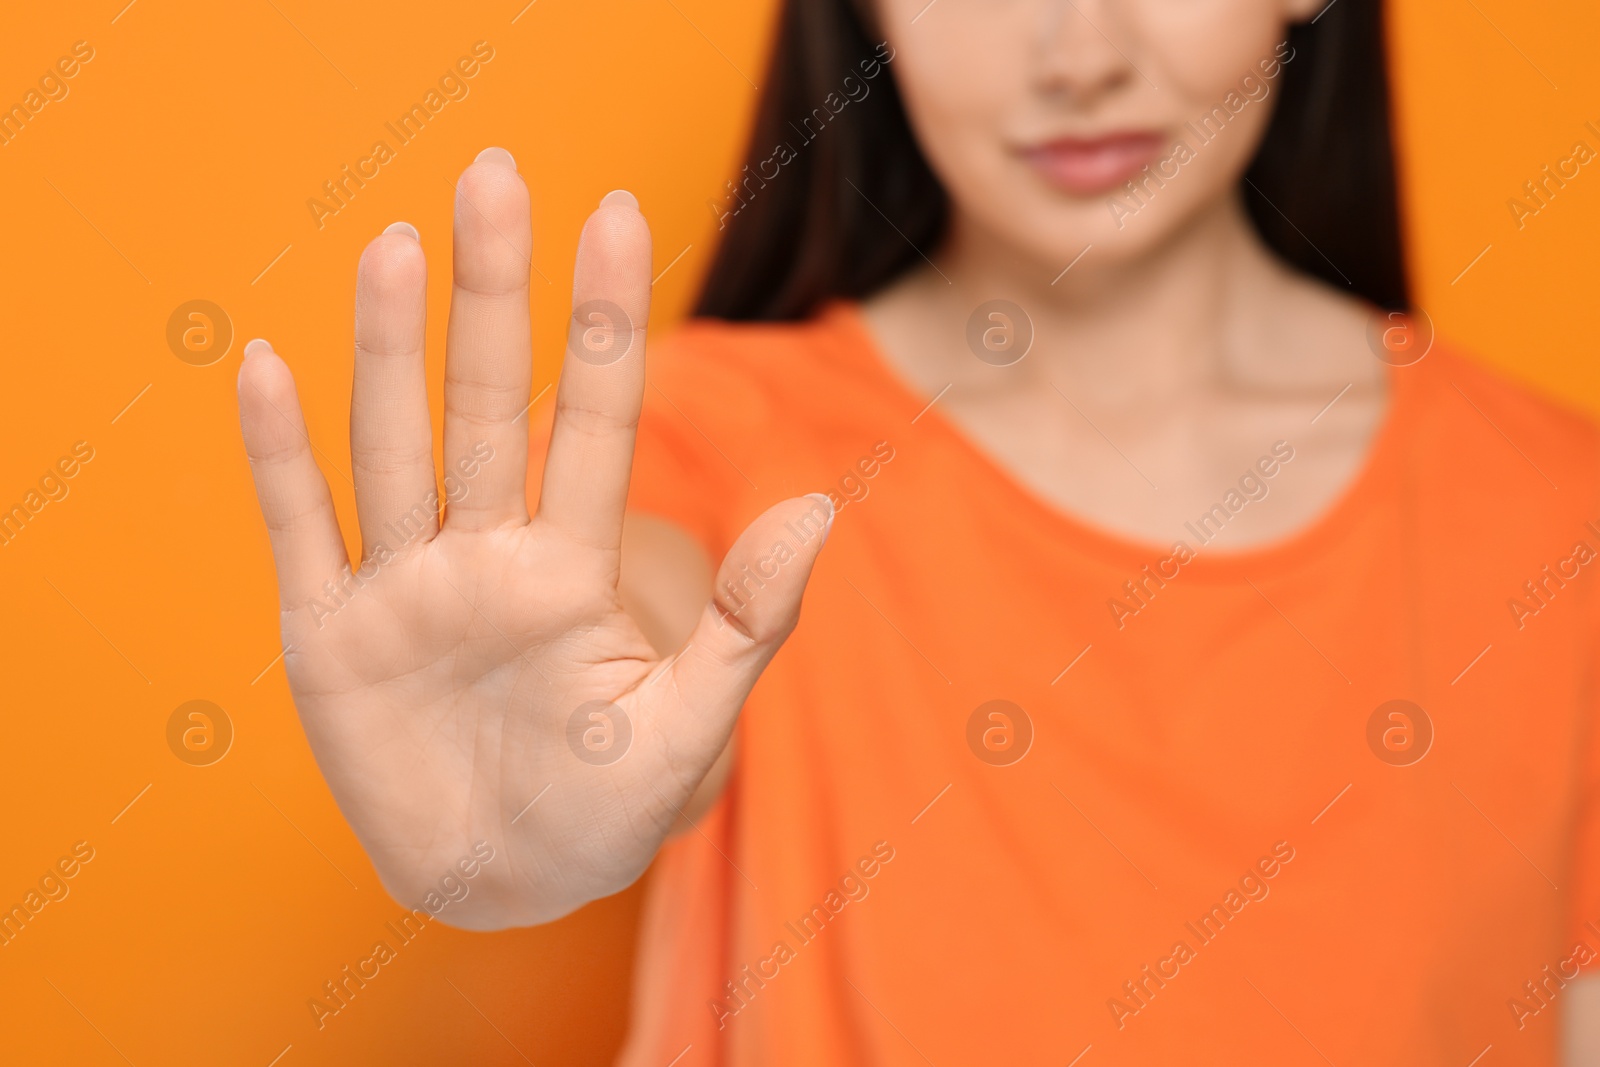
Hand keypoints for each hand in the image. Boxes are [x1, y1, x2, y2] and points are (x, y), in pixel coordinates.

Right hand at [236, 148, 831, 926]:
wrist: (503, 886)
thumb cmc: (605, 809)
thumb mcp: (690, 728)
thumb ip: (750, 624)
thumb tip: (824, 507)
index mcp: (572, 568)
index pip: (595, 420)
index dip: (603, 323)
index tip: (620, 215)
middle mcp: (486, 554)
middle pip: (488, 404)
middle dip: (493, 296)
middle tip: (495, 175)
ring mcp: (404, 588)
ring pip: (395, 447)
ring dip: (390, 352)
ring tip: (396, 246)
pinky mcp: (331, 637)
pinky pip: (302, 530)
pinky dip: (281, 458)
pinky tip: (267, 369)